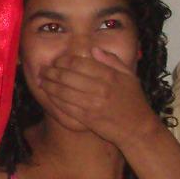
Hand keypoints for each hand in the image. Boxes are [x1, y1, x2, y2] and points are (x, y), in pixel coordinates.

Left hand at [35, 50, 160, 148]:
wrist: (137, 128)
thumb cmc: (134, 101)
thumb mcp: (129, 76)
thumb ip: (112, 61)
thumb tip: (94, 50)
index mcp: (109, 76)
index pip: (79, 63)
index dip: (63, 61)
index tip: (56, 61)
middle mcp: (100, 89)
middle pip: (67, 76)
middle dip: (51, 72)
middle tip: (43, 70)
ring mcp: (92, 105)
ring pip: (63, 92)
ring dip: (49, 85)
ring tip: (42, 81)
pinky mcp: (87, 119)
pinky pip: (66, 107)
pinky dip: (55, 100)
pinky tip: (49, 96)